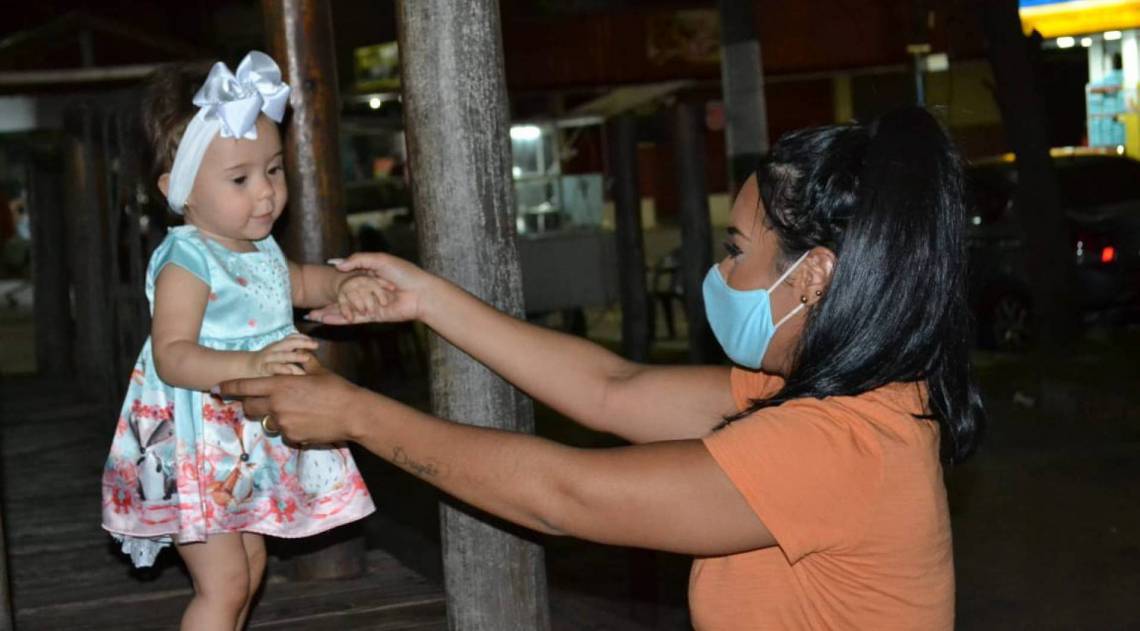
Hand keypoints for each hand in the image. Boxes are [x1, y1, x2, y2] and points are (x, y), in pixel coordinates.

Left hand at [217, 355, 364, 443]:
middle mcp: (276, 405)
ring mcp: (282, 423)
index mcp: (279, 385)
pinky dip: (289, 427)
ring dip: (274, 416)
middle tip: (260, 401)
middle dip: (250, 404)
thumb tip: (299, 354)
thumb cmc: (337, 388)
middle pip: (249, 407)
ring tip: (295, 411)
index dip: (228, 388)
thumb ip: (302, 363)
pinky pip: (283, 432)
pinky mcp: (292, 436)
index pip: (245, 387)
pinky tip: (306, 422)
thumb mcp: (318, 371)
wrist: (352, 414)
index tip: (217, 389)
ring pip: (267, 421)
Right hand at [247, 333, 318, 376]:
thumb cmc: (266, 363)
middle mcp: (275, 349)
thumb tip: (310, 355)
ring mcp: (269, 358)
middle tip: (316, 345)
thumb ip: (291, 353)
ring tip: (307, 357)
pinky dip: (282, 369)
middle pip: (290, 343)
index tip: (314, 341)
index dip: (303, 337)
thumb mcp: (278, 354)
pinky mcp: (264, 369)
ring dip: (295, 356)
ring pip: (283, 356)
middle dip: (303, 343)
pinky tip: (290, 372)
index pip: (292, 337)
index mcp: (279, 345)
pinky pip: (274, 368)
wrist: (245, 369)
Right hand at [307, 253, 430, 324]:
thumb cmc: (404, 273)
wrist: (420, 293)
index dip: (331, 282)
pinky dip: (339, 319)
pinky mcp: (374, 316)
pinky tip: (325, 320)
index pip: (346, 279)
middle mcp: (368, 291)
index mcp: (369, 275)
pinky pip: (353, 318)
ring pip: (345, 309)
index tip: (314, 283)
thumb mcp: (379, 260)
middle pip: (342, 297)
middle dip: (326, 303)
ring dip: (328, 313)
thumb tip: (336, 264)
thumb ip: (357, 260)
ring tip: (311, 316)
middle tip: (308, 308)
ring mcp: (370, 304)